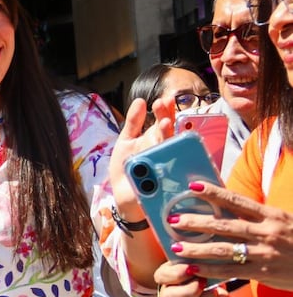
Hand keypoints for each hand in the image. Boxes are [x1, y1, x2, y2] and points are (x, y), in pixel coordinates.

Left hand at [108, 97, 174, 213]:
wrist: (125, 197)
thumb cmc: (128, 168)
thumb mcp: (126, 142)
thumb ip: (133, 122)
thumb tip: (140, 101)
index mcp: (155, 139)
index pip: (164, 121)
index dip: (164, 110)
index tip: (162, 100)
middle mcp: (164, 150)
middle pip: (170, 132)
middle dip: (167, 118)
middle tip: (164, 105)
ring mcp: (167, 164)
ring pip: (171, 148)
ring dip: (168, 136)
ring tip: (165, 123)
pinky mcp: (166, 180)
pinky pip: (169, 170)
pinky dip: (166, 161)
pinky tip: (161, 151)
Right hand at [154, 261, 229, 296]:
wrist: (194, 288)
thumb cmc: (190, 269)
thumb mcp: (185, 260)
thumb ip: (191, 259)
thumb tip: (199, 258)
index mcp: (164, 275)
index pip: (162, 276)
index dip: (177, 273)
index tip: (192, 268)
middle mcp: (168, 292)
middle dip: (189, 290)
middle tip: (203, 282)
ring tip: (215, 290)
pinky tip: (224, 296)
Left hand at [168, 180, 292, 289]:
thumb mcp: (284, 220)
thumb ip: (259, 216)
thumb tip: (228, 206)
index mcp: (271, 215)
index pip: (237, 201)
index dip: (214, 193)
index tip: (193, 187)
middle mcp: (266, 232)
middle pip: (224, 225)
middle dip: (196, 222)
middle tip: (173, 219)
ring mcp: (263, 253)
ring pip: (223, 249)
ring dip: (196, 248)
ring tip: (176, 246)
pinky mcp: (262, 272)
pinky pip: (230, 271)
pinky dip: (209, 270)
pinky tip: (192, 268)